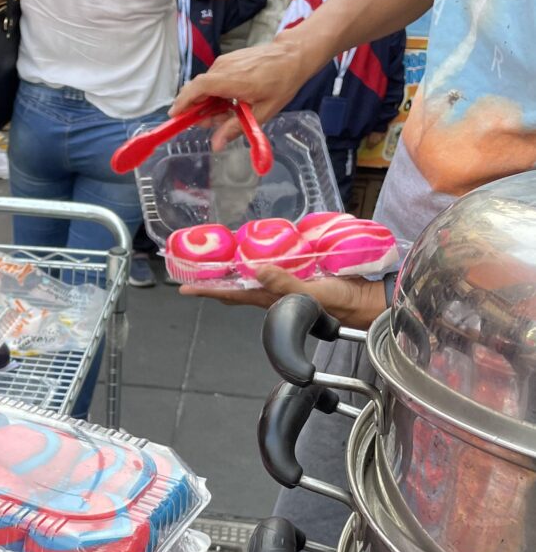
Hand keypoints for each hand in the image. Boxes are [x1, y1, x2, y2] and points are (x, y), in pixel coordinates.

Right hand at [171, 31, 313, 146]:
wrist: (292, 55)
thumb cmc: (281, 83)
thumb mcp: (262, 112)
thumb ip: (235, 128)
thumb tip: (216, 144)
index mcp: (232, 80)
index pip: (197, 88)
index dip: (183, 102)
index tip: (175, 117)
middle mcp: (223, 68)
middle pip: (198, 90)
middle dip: (199, 109)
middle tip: (213, 123)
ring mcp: (225, 61)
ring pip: (206, 85)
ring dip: (210, 102)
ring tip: (228, 112)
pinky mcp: (228, 59)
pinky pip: (214, 78)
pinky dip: (216, 92)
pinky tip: (231, 101)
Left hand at [181, 263, 389, 329]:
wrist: (368, 303)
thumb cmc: (342, 303)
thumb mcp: (313, 294)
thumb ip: (285, 283)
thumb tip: (255, 269)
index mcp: (271, 298)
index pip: (232, 294)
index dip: (208, 290)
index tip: (183, 288)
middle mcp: (273, 292)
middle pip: (237, 285)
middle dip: (215, 278)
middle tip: (195, 266)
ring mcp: (285, 284)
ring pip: (252, 275)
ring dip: (236, 267)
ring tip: (219, 255)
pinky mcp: (300, 274)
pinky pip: (274, 266)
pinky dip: (262, 258)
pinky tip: (259, 248)